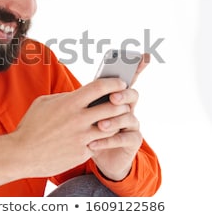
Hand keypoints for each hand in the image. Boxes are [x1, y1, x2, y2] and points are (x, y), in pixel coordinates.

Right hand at [0, 78, 129, 187]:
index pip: (100, 87)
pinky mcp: (83, 153)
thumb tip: (78, 94)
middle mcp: (79, 119)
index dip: (114, 82)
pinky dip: (103, 139)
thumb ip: (64, 97)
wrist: (22, 154)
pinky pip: (101, 143)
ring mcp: (82, 137)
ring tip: (114, 119)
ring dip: (116, 122)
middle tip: (123, 102)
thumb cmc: (31, 126)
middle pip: (113, 107)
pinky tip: (101, 137)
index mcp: (70, 102)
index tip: (121, 83)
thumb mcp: (44, 102)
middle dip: (122, 103)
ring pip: (112, 127)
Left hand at [87, 54, 148, 180]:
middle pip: (132, 95)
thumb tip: (68, 92)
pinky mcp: (133, 141)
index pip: (126, 79)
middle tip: (113, 98)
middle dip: (123, 95)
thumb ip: (81, 100)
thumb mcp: (83, 113)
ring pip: (129, 117)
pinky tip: (93, 143)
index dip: (136, 67)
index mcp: (115, 97)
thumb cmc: (88, 130)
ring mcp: (132, 124)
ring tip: (99, 125)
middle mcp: (127, 108)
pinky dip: (108, 140)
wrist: (97, 156)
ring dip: (113, 120)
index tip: (144, 56)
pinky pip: (125, 138)